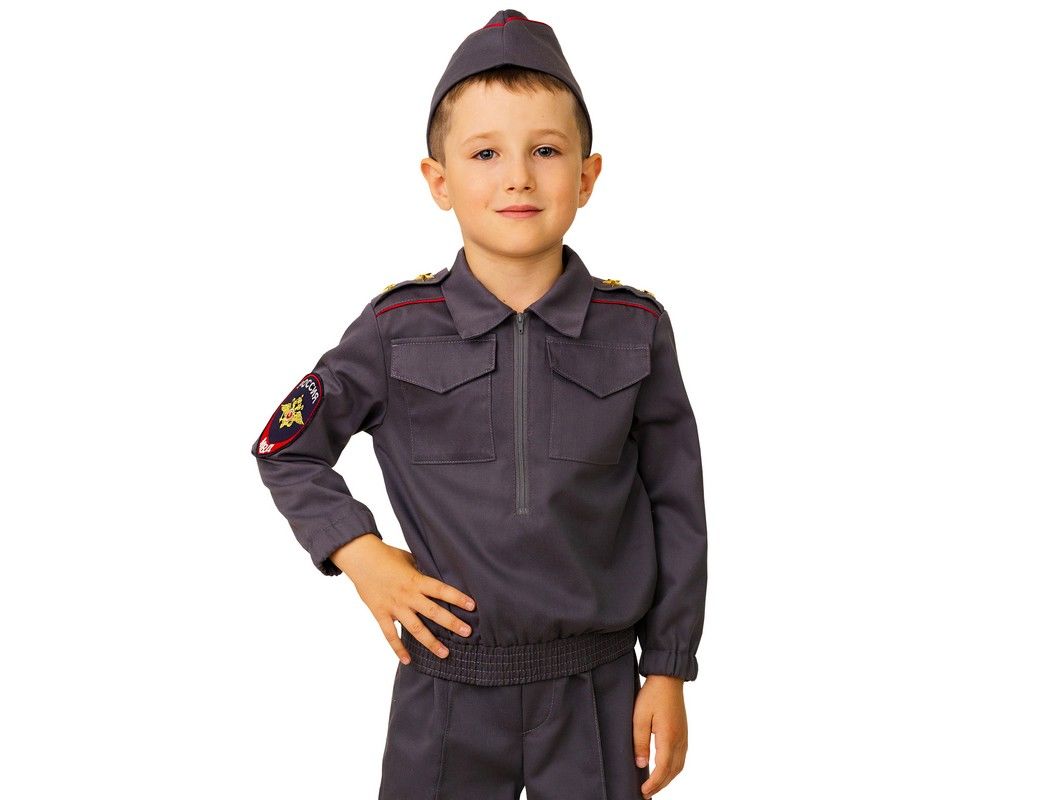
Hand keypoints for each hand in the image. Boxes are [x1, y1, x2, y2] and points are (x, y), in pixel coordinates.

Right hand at [329, 534, 475, 663]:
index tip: (472, 606)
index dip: (457, 597)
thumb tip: (436, 577)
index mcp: (416, 580)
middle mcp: (407, 595)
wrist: (361, 558)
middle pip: (433, 612)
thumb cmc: (386, 555)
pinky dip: (398, 649)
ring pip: (415, 628)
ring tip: (445, 653)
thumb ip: (422, 571)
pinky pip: (390, 635)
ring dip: (431, 642)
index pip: (441, 590)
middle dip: (451, 623)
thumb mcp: (409, 559)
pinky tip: (408, 661)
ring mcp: (394, 607)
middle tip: (467, 633)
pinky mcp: (380, 614)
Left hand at [633, 674, 686, 798]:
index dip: (654, 782)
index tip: (643, 791)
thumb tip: (641, 764)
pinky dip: (672, 769)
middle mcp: (680, 740)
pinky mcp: (683, 733)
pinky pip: (680, 758)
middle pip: (672, 771)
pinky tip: (664, 770)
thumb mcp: (640, 717)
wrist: (668, 678)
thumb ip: (640, 742)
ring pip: (678, 766)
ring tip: (654, 785)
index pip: (663, 768)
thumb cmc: (653, 695)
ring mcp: (684, 737)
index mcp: (669, 737)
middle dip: (660, 785)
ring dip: (667, 778)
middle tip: (646, 793)